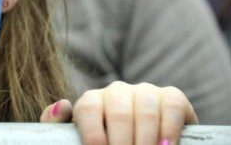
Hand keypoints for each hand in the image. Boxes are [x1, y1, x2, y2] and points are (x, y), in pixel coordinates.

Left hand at [40, 81, 197, 144]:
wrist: (141, 143)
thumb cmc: (105, 144)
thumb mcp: (79, 138)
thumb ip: (59, 125)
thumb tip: (61, 106)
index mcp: (91, 101)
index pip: (88, 109)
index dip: (93, 135)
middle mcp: (116, 91)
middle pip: (118, 113)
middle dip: (122, 143)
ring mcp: (144, 91)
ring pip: (145, 110)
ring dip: (145, 140)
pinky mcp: (171, 96)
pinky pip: (170, 105)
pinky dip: (169, 129)